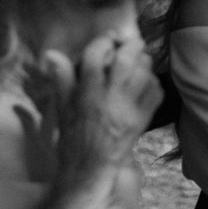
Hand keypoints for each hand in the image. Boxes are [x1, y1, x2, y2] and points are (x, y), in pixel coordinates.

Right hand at [39, 33, 160, 188]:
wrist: (89, 169)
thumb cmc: (72, 137)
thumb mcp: (62, 107)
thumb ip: (61, 78)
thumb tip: (51, 53)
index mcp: (87, 95)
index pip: (96, 56)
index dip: (103, 41)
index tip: (105, 40)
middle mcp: (111, 99)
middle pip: (127, 59)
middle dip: (129, 45)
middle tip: (126, 43)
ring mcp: (130, 110)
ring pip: (144, 72)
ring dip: (142, 61)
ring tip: (135, 61)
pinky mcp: (144, 119)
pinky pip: (156, 91)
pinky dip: (152, 81)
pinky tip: (144, 81)